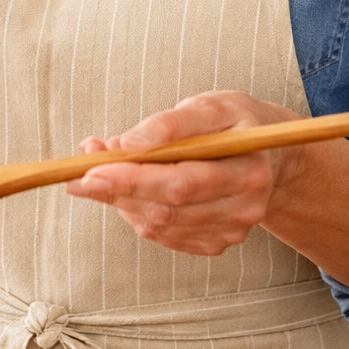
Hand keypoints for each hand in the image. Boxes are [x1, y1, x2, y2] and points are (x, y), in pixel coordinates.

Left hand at [65, 90, 302, 256]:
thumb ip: (170, 122)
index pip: (184, 180)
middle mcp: (246, 206)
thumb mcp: (210, 106)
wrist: (270, 155)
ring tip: (100, 174)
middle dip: (117, 190)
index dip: (134, 177)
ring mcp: (233, 230)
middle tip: (77, 175)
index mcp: (249, 167)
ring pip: (161, 224)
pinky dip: (138, 213)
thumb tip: (125, 142)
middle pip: (169, 207)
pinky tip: (131, 192)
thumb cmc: (235, 123)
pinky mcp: (217, 242)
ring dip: (122, 201)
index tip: (92, 168)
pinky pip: (164, 234)